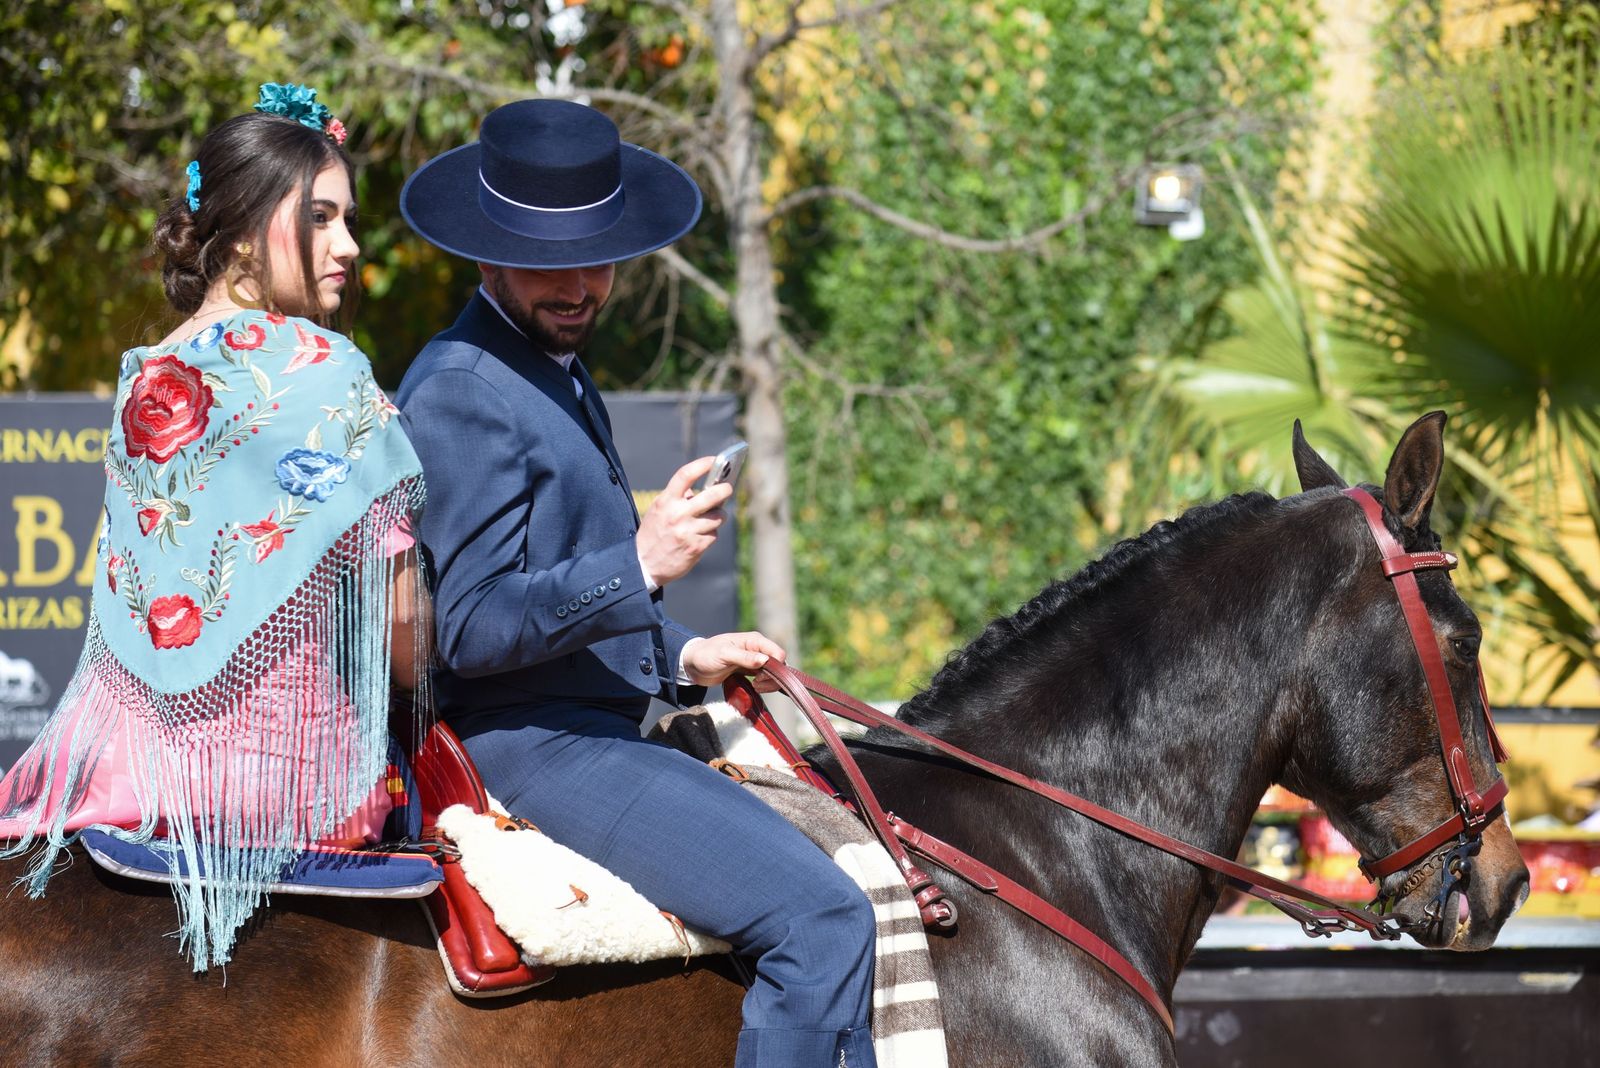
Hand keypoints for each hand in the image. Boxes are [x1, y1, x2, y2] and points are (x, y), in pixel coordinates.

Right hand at [636, 456, 731, 586]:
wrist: (644, 564)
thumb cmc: (654, 533)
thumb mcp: (659, 510)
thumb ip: (677, 497)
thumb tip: (703, 487)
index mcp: (666, 501)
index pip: (685, 475)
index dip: (702, 464)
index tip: (715, 460)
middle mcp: (677, 515)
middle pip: (712, 496)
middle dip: (725, 490)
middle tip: (727, 488)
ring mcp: (688, 532)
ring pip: (717, 517)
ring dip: (718, 516)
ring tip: (712, 517)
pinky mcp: (696, 547)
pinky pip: (714, 534)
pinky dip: (711, 533)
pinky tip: (701, 535)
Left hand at [681, 631, 786, 685]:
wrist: (693, 665)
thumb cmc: (706, 655)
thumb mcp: (724, 655)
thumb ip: (744, 658)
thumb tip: (765, 661)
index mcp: (754, 640)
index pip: (778, 653)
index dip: (775, 668)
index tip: (760, 677)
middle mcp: (757, 649)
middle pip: (779, 665)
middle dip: (772, 678)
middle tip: (757, 685)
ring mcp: (754, 660)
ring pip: (773, 673)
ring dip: (768, 683)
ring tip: (755, 687)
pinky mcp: (750, 670)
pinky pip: (765, 678)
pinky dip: (764, 685)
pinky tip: (754, 688)